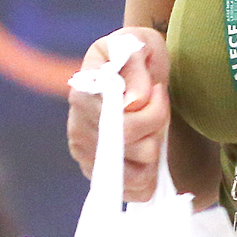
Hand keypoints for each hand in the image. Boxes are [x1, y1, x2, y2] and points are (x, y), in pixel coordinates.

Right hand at [66, 27, 172, 201]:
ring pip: (136, 173)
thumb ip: (136, 67)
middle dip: (157, 127)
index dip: (152, 112)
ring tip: (152, 127)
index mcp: (82, 94)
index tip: (158, 90)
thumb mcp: (140, 44)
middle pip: (134, 149)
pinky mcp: (98, 175)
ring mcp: (86, 155)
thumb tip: (134, 103)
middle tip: (158, 105)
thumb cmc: (136, 55)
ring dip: (154, 151)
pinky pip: (132, 192)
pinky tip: (149, 152)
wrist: (135, 71)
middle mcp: (78, 128)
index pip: (123, 124)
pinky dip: (149, 176)